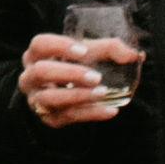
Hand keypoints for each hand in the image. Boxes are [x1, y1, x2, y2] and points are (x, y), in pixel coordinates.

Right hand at [16, 41, 136, 128]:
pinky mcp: (49, 118)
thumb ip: (111, 48)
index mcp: (36, 55)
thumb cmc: (75, 66)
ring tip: (103, 92)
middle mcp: (30, 77)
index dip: (59, 46)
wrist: (67, 94)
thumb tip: (134, 55)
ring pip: (50, 98)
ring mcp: (37, 99)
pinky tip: (110, 110)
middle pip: (41, 71)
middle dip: (69, 73)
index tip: (84, 51)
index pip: (40, 45)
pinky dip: (90, 114)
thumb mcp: (89, 53)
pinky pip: (67, 117)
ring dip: (78, 96)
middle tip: (95, 76)